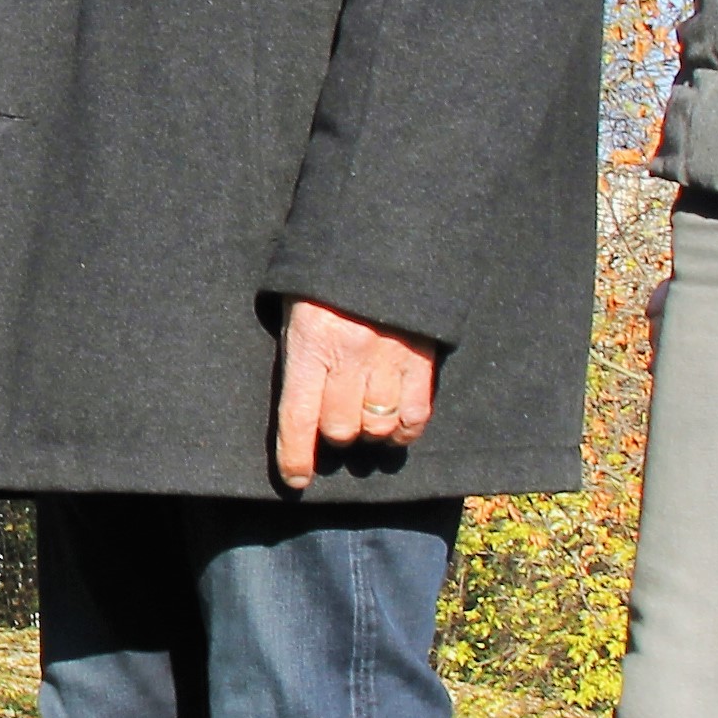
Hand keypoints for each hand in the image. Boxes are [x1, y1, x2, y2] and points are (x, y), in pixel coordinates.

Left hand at [271, 297, 439, 492]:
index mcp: (310, 343)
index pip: (298, 418)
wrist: (384, 237)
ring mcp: (390, 359)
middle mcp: (350, 357)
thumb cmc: (326, 279)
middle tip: (333, 425)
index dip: (295, 458)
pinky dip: (405, 429)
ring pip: (377, 426)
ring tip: (364, 418)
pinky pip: (415, 415)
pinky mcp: (422, 358)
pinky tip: (395, 425)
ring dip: (369, 432)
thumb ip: (298, 357)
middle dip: (334, 435)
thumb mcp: (296, 310)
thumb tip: (299, 412)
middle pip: (340, 429)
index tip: (296, 481)